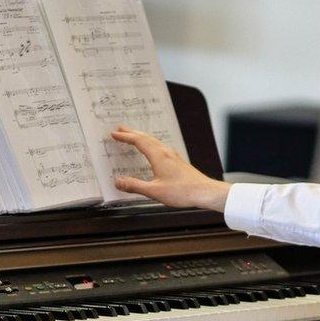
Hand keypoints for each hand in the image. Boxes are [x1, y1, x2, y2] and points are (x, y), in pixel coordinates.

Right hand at [110, 125, 230, 212]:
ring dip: (141, 137)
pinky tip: (152, 150)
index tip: (114, 134)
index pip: (138, 141)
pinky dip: (150, 144)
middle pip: (146, 137)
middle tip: (120, 128)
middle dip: (132, 132)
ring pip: (154, 141)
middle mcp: (166, 152)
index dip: (125, 137)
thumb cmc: (182, 192)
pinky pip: (160, 147)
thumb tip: (118, 181)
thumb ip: (134, 186)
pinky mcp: (178, 161)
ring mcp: (173, 156)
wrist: (204, 192)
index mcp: (159, 156)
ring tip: (133, 136)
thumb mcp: (154, 191)